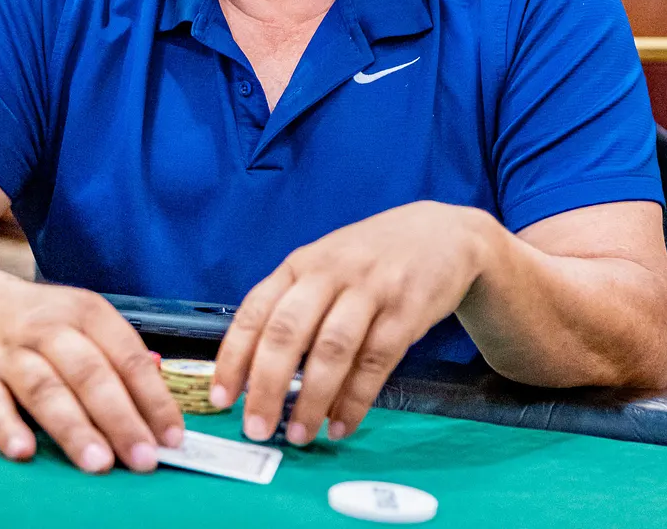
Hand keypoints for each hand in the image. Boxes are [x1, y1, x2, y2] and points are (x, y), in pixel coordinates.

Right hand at [0, 279, 184, 471]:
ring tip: (97, 462)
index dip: (152, 398)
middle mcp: (49, 328)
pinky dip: (6, 427)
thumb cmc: (41, 321)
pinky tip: (23, 451)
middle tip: (142, 458)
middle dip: (119, 418)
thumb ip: (119, 360)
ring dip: (72, 427)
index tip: (171, 437)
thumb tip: (158, 409)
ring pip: (44, 389)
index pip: (128, 356)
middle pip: (89, 374)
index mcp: (87, 312)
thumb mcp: (84, 321)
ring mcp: (10, 352)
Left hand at [213, 201, 497, 444]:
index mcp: (301, 264)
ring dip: (312, 398)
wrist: (444, 233)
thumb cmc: (372, 258)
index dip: (234, 356)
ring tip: (299, 434)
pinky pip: (376, 362)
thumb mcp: (325, 266)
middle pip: (288, 332)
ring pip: (332, 349)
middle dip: (267, 385)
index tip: (222, 398)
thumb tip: (257, 373)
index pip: (255, 311)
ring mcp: (371, 289)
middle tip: (256, 427)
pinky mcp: (407, 310)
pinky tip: (342, 424)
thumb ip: (294, 307)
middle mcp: (330, 272)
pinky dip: (356, 399)